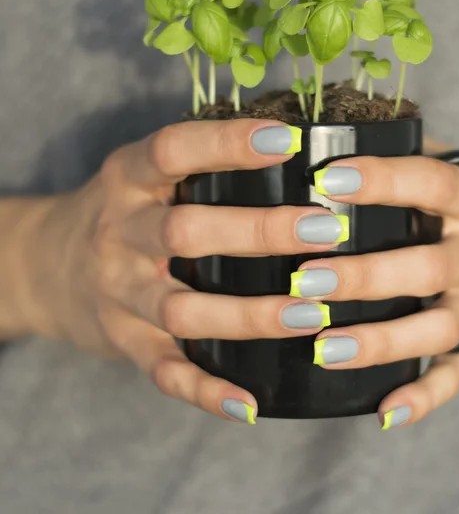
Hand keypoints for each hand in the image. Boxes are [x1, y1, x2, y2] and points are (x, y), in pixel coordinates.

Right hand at [28, 119, 349, 423]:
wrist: (45, 266)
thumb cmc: (122, 213)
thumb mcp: (142, 175)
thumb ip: (197, 165)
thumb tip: (289, 148)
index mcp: (127, 180)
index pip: (174, 151)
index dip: (227, 143)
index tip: (287, 142)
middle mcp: (118, 233)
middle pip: (185, 232)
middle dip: (259, 232)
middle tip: (326, 232)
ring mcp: (119, 292)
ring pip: (182, 310)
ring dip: (249, 315)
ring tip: (313, 315)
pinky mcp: (123, 341)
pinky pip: (163, 371)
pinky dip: (205, 391)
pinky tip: (251, 404)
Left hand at [302, 155, 458, 428]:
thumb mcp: (444, 166)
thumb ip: (398, 154)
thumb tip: (322, 132)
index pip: (429, 183)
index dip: (381, 181)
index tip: (324, 178)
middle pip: (427, 267)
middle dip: (363, 277)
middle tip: (301, 279)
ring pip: (436, 329)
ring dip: (381, 342)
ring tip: (321, 349)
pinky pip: (455, 376)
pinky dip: (423, 397)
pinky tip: (383, 411)